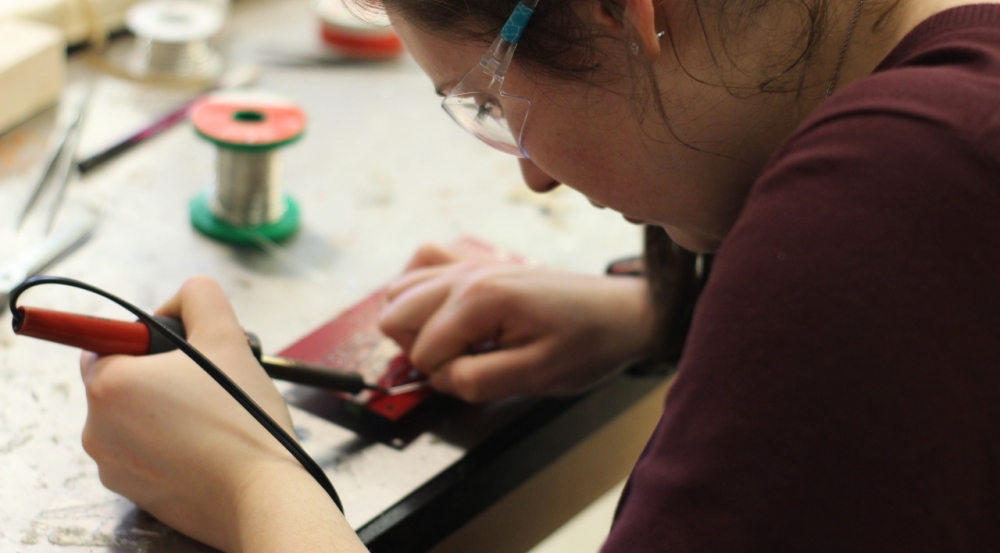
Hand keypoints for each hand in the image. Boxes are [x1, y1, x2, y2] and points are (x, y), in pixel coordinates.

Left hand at [79, 276, 363, 551]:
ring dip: (164, 413)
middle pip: (120, 383)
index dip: (149, 343)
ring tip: (212, 418)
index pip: (108, 342)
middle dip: (159, 378)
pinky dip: (169, 447)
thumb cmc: (244, 421)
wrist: (263, 494)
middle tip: (208, 385)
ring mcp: (112, 467)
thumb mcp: (228, 338)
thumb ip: (201, 298)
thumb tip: (185, 297)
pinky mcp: (134, 494)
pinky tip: (207, 446)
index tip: (183, 356)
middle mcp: (97, 429)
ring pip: (133, 420)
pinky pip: (143, 456)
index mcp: (109, 385)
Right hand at [379, 244, 656, 401]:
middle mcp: (467, 274)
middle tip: (464, 361)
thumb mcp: (537, 376)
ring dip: (417, 324)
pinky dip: (421, 291)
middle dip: (420, 349)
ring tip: (460, 341)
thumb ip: (478, 381)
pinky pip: (422, 265)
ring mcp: (470, 264)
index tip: (479, 378)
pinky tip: (447, 313)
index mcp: (481, 299)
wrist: (623, 313)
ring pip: (400, 291)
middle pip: (396, 315)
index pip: (423, 351)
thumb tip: (439, 378)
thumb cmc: (588, 343)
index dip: (444, 377)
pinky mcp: (477, 263)